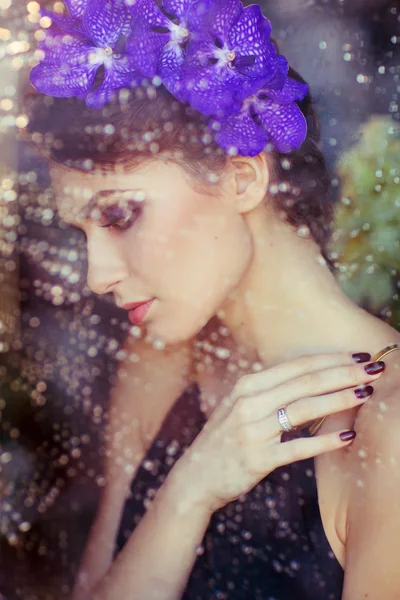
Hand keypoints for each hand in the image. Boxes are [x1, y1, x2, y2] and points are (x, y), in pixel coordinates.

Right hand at [175, 352, 383, 512]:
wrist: (195, 476)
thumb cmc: (224, 439)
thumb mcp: (240, 406)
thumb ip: (270, 392)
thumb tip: (313, 380)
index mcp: (247, 386)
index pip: (297, 367)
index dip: (331, 360)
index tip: (358, 356)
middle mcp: (249, 403)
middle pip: (305, 383)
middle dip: (343, 374)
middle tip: (373, 370)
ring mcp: (252, 430)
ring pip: (304, 409)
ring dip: (339, 399)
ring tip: (366, 394)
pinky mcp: (258, 458)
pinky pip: (297, 447)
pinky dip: (324, 441)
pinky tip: (347, 437)